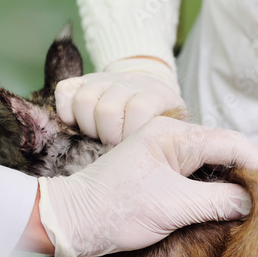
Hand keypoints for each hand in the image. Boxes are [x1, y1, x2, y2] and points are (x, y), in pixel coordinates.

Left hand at [38, 117, 257, 256]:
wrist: (69, 221)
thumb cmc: (115, 211)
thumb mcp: (174, 207)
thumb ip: (218, 201)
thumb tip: (252, 202)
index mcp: (173, 136)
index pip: (231, 142)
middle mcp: (170, 137)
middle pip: (224, 149)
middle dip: (251, 171)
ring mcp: (163, 153)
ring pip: (212, 163)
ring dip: (234, 181)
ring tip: (256, 203)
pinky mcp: (158, 171)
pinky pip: (197, 175)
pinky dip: (216, 188)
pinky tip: (228, 205)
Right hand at [55, 57, 184, 144]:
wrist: (146, 92)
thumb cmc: (161, 129)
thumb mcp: (179, 135)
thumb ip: (183, 150)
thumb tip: (191, 176)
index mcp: (158, 96)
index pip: (139, 110)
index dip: (132, 135)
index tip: (134, 150)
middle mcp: (130, 83)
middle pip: (108, 110)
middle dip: (109, 136)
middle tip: (115, 147)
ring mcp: (104, 80)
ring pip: (85, 101)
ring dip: (88, 126)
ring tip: (98, 137)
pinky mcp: (81, 81)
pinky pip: (65, 92)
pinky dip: (67, 112)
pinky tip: (77, 125)